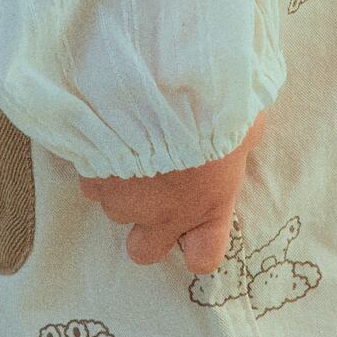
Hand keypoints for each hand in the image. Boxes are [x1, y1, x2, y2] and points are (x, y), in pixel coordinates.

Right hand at [77, 108, 267, 270]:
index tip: (196, 223)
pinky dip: (99, 164)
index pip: (203, 258)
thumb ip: (241, 143)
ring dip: (123, 186)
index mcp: (208, 206)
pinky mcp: (95, 176)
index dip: (198, 246)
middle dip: (146, 228)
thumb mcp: (243, 123)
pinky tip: (110, 136)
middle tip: (154, 192)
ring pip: (116, 209)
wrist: (161, 79)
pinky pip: (92, 181)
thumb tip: (244, 134)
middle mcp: (164, 213)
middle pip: (144, 251)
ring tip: (133, 145)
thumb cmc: (213, 101)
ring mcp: (125, 199)